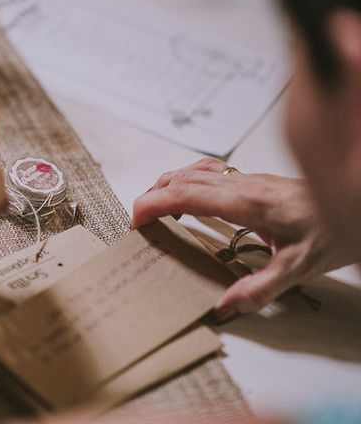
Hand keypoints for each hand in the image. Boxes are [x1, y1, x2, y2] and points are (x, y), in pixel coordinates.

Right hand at [132, 158, 339, 314]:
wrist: (359, 202)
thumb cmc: (334, 228)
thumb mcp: (299, 268)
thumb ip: (259, 288)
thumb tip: (223, 306)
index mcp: (246, 202)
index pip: (186, 194)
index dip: (154, 204)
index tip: (137, 220)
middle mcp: (242, 184)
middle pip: (182, 179)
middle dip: (151, 197)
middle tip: (138, 222)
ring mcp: (246, 178)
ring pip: (193, 171)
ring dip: (166, 185)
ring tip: (153, 208)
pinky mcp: (252, 179)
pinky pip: (208, 171)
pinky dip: (186, 180)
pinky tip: (187, 194)